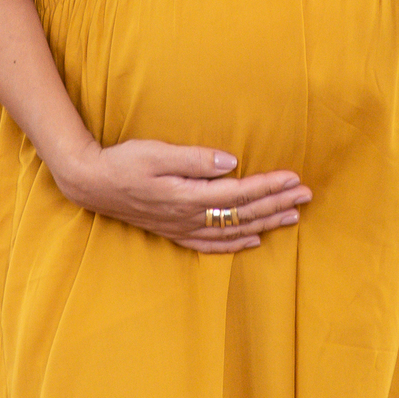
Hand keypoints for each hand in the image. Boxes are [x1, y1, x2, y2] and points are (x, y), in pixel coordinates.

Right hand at [54, 137, 311, 252]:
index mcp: (188, 196)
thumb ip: (194, 159)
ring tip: (292, 216)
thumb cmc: (124, 161)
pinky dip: (236, 244)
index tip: (294, 179)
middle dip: (277, 204)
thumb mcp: (157, 153)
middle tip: (306, 196)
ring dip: (265, 223)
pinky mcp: (174, 231)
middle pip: (243, 213)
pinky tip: (253, 240)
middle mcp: (189, 217)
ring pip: (233, 230)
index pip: (239, 193)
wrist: (91, 183)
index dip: (269, 186)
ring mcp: (182, 228)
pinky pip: (212, 244)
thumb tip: (231, 163)